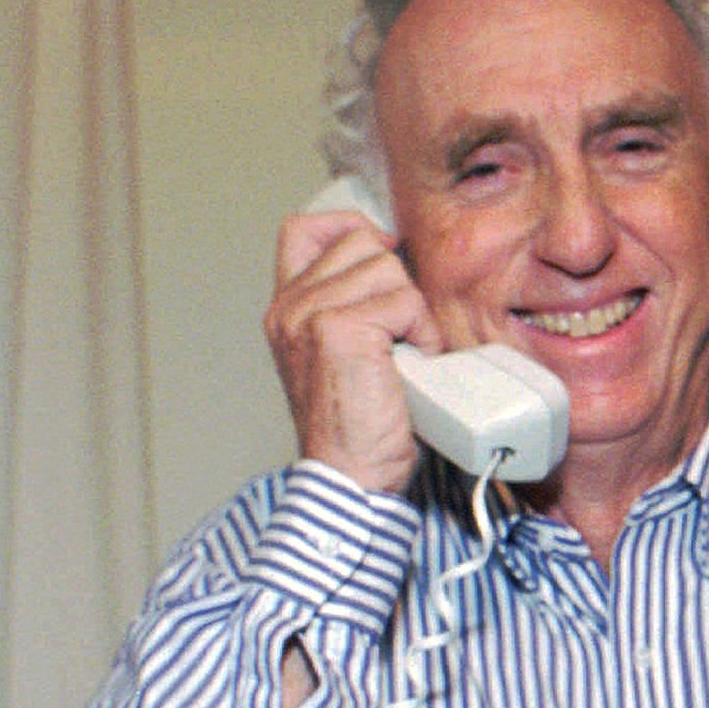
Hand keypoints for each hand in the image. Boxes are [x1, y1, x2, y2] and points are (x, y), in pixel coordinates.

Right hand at [264, 203, 439, 494]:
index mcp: (285, 310)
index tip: (384, 261)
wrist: (350, 479)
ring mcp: (309, 315)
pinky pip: (405, 301)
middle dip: (396, 282)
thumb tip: (395, 265)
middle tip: (401, 334)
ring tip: (407, 356)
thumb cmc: (359, 430)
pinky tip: (413, 366)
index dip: (351, 228)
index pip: (304, 229)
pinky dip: (422, 333)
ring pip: (386, 268)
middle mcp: (289, 307)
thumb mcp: (343, 356)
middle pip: (360, 242)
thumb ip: (351, 308)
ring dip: (413, 313)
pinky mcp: (339, 330)